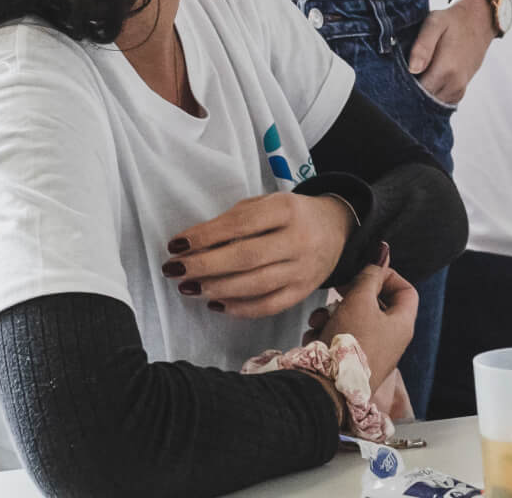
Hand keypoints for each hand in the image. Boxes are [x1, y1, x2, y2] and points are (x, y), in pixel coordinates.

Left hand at [163, 191, 354, 318]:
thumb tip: (194, 245)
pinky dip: (239, 309)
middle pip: (247, 257)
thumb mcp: (267, 203)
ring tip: (188, 287)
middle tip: (174, 269)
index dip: (206, 235)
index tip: (176, 243)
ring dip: (217, 288)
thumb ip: (236, 219)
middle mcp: (298, 239)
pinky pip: (269, 306)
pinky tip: (215, 303)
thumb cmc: (291, 214)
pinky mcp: (303, 292)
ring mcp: (303, 269)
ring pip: (256, 285)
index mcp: (287, 209)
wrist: (337, 229)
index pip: (241, 224)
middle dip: (205, 265)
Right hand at [321, 263, 418, 389]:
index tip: (366, 272)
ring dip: (333, 315)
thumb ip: (370, 274)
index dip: (387, 276)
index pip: (406, 290)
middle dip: (350, 297)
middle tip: (336, 292)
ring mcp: (372, 353)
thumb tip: (382, 252)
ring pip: (354, 321)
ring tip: (318, 320)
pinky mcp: (352, 364)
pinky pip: (342, 339)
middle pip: (375, 305)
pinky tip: (314, 338)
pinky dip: (327, 334)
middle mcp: (391, 340)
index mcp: (402, 324)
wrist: (327, 388)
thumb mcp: (359, 300)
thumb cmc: (349, 342)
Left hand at [406, 0, 493, 103]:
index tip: (395, 77)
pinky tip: (425, 80)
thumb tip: (413, 69)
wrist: (479, 22)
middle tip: (401, 76)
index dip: (403, 87)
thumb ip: (422, 46)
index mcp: (446, 70)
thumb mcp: (434, 23)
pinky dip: (431, 95)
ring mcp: (459, 90)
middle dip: (410, 92)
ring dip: (421, 94)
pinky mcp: (461, 91)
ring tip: (414, 76)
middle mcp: (454, 85)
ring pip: (432, 103)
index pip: (416, 93)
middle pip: (423, 101)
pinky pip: (441, 102)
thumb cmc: (453, 21)